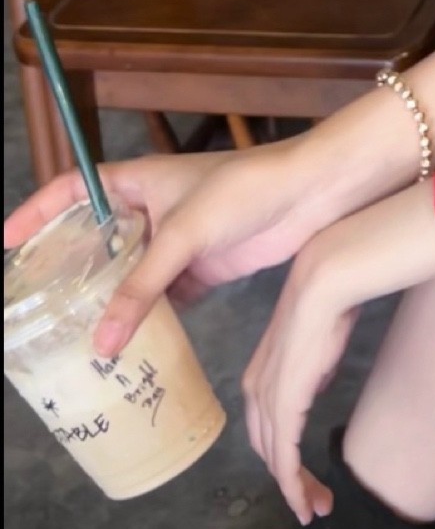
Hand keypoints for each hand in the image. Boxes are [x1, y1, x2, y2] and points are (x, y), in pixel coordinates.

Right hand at [3, 140, 325, 357]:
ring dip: (109, 304)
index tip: (4, 243)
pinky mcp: (200, 268)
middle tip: (37, 310)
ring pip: (128, 276)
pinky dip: (146, 320)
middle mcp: (150, 210)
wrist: (310, 196)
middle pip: (95, 242)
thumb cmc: (245, 190)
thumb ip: (141, 287)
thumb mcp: (183, 234)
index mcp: (137, 181)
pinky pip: (161, 298)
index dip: (35, 213)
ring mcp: (175, 241)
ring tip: (75, 341)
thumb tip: (101, 342)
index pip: (70, 190)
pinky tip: (129, 347)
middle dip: (68, 274)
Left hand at [242, 240, 358, 523]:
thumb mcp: (317, 341)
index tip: (307, 477)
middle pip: (268, 449)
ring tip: (317, 508)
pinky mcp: (284, 404)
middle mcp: (255, 390)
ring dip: (295, 489)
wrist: (328, 280)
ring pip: (276, 459)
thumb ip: (311, 368)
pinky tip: (304, 502)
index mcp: (259, 374)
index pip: (268, 427)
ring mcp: (268, 398)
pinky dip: (292, 485)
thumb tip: (315, 385)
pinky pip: (285, 456)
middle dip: (291, 480)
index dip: (284, 456)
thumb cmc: (330, 299)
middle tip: (316, 503)